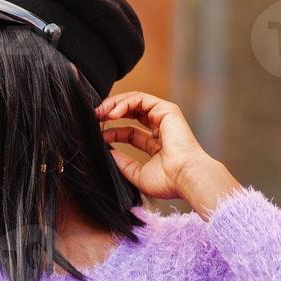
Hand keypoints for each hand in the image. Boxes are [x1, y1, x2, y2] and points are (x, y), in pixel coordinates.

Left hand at [95, 91, 218, 201]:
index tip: (97, 136)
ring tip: (99, 113)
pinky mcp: (167, 110)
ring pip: (135, 101)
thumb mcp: (137, 175)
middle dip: (110, 112)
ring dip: (114, 105)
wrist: (186, 178)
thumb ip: (123, 164)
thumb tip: (107, 153)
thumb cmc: (168, 181)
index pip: (128, 132)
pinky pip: (141, 99)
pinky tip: (112, 114)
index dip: (112, 132)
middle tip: (94, 117)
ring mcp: (164, 117)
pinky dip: (124, 103)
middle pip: (131, 112)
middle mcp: (160, 128)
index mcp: (156, 144)